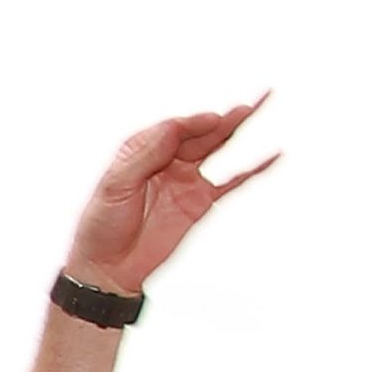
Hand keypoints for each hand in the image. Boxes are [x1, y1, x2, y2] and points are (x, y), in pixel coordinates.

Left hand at [66, 94, 277, 294]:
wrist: (108, 266)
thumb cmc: (101, 225)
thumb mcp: (116, 185)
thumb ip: (146, 154)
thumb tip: (177, 126)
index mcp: (140, 151)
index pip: (173, 129)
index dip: (192, 123)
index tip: (211, 120)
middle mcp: (165, 161)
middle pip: (198, 133)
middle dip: (220, 119)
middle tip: (247, 106)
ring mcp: (185, 181)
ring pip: (215, 149)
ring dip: (233, 130)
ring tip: (254, 108)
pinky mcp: (199, 203)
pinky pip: (231, 182)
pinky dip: (252, 169)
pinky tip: (270, 156)